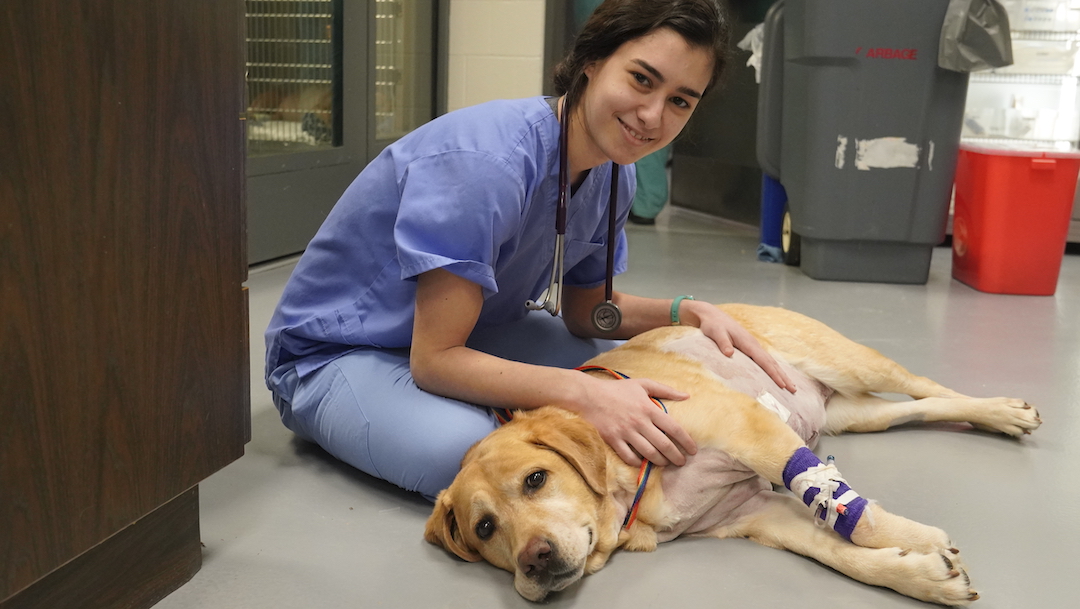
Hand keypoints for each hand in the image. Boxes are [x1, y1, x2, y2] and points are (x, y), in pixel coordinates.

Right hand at [576, 375, 696, 466]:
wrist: (589, 396)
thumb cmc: (617, 390)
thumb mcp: (643, 384)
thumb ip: (665, 390)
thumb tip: (686, 396)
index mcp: (649, 408)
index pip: (673, 428)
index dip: (686, 441)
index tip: (693, 449)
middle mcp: (640, 422)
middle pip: (663, 444)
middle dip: (676, 456)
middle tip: (682, 462)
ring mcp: (626, 432)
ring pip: (648, 453)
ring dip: (660, 461)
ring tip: (666, 464)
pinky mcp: (613, 440)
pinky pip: (629, 456)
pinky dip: (638, 462)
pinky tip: (643, 463)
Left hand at [693, 305, 796, 393]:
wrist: (713, 316)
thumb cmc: (713, 325)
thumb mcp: (716, 333)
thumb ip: (723, 343)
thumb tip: (729, 353)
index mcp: (748, 343)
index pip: (764, 361)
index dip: (773, 374)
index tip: (782, 385)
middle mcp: (754, 345)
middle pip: (772, 363)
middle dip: (783, 377)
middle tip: (794, 390)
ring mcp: (753, 346)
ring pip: (770, 362)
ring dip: (781, 374)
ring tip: (790, 386)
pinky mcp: (750, 348)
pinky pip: (764, 360)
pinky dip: (773, 369)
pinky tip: (776, 375)